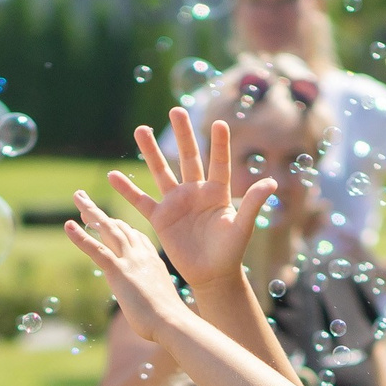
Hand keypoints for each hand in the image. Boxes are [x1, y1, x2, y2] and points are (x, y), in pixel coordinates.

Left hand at [66, 191, 190, 346]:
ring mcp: (129, 260)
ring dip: (91, 212)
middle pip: (119, 226)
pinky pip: (96, 249)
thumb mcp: (159, 301)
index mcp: (152, 261)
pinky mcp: (118, 271)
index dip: (119, 226)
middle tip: (84, 202)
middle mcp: (141, 255)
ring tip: (77, 197)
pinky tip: (68, 226)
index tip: (108, 220)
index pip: (135, 236)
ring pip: (107, 229)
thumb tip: (143, 305)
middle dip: (100, 213)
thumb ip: (148, 295)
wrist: (172, 322)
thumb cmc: (168, 320)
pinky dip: (80, 237)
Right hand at [104, 110, 277, 292]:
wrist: (212, 275)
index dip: (219, 144)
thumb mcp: (243, 228)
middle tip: (175, 110)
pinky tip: (112, 175)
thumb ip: (253, 204)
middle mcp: (195, 191)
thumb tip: (272, 183)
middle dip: (183, 134)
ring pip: (161, 172)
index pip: (219, 162)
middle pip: (188, 157)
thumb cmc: (231, 252)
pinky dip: (127, 190)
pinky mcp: (161, 218)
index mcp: (217, 191)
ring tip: (141, 129)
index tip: (220, 122)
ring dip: (151, 151)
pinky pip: (141, 201)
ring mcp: (176, 203)